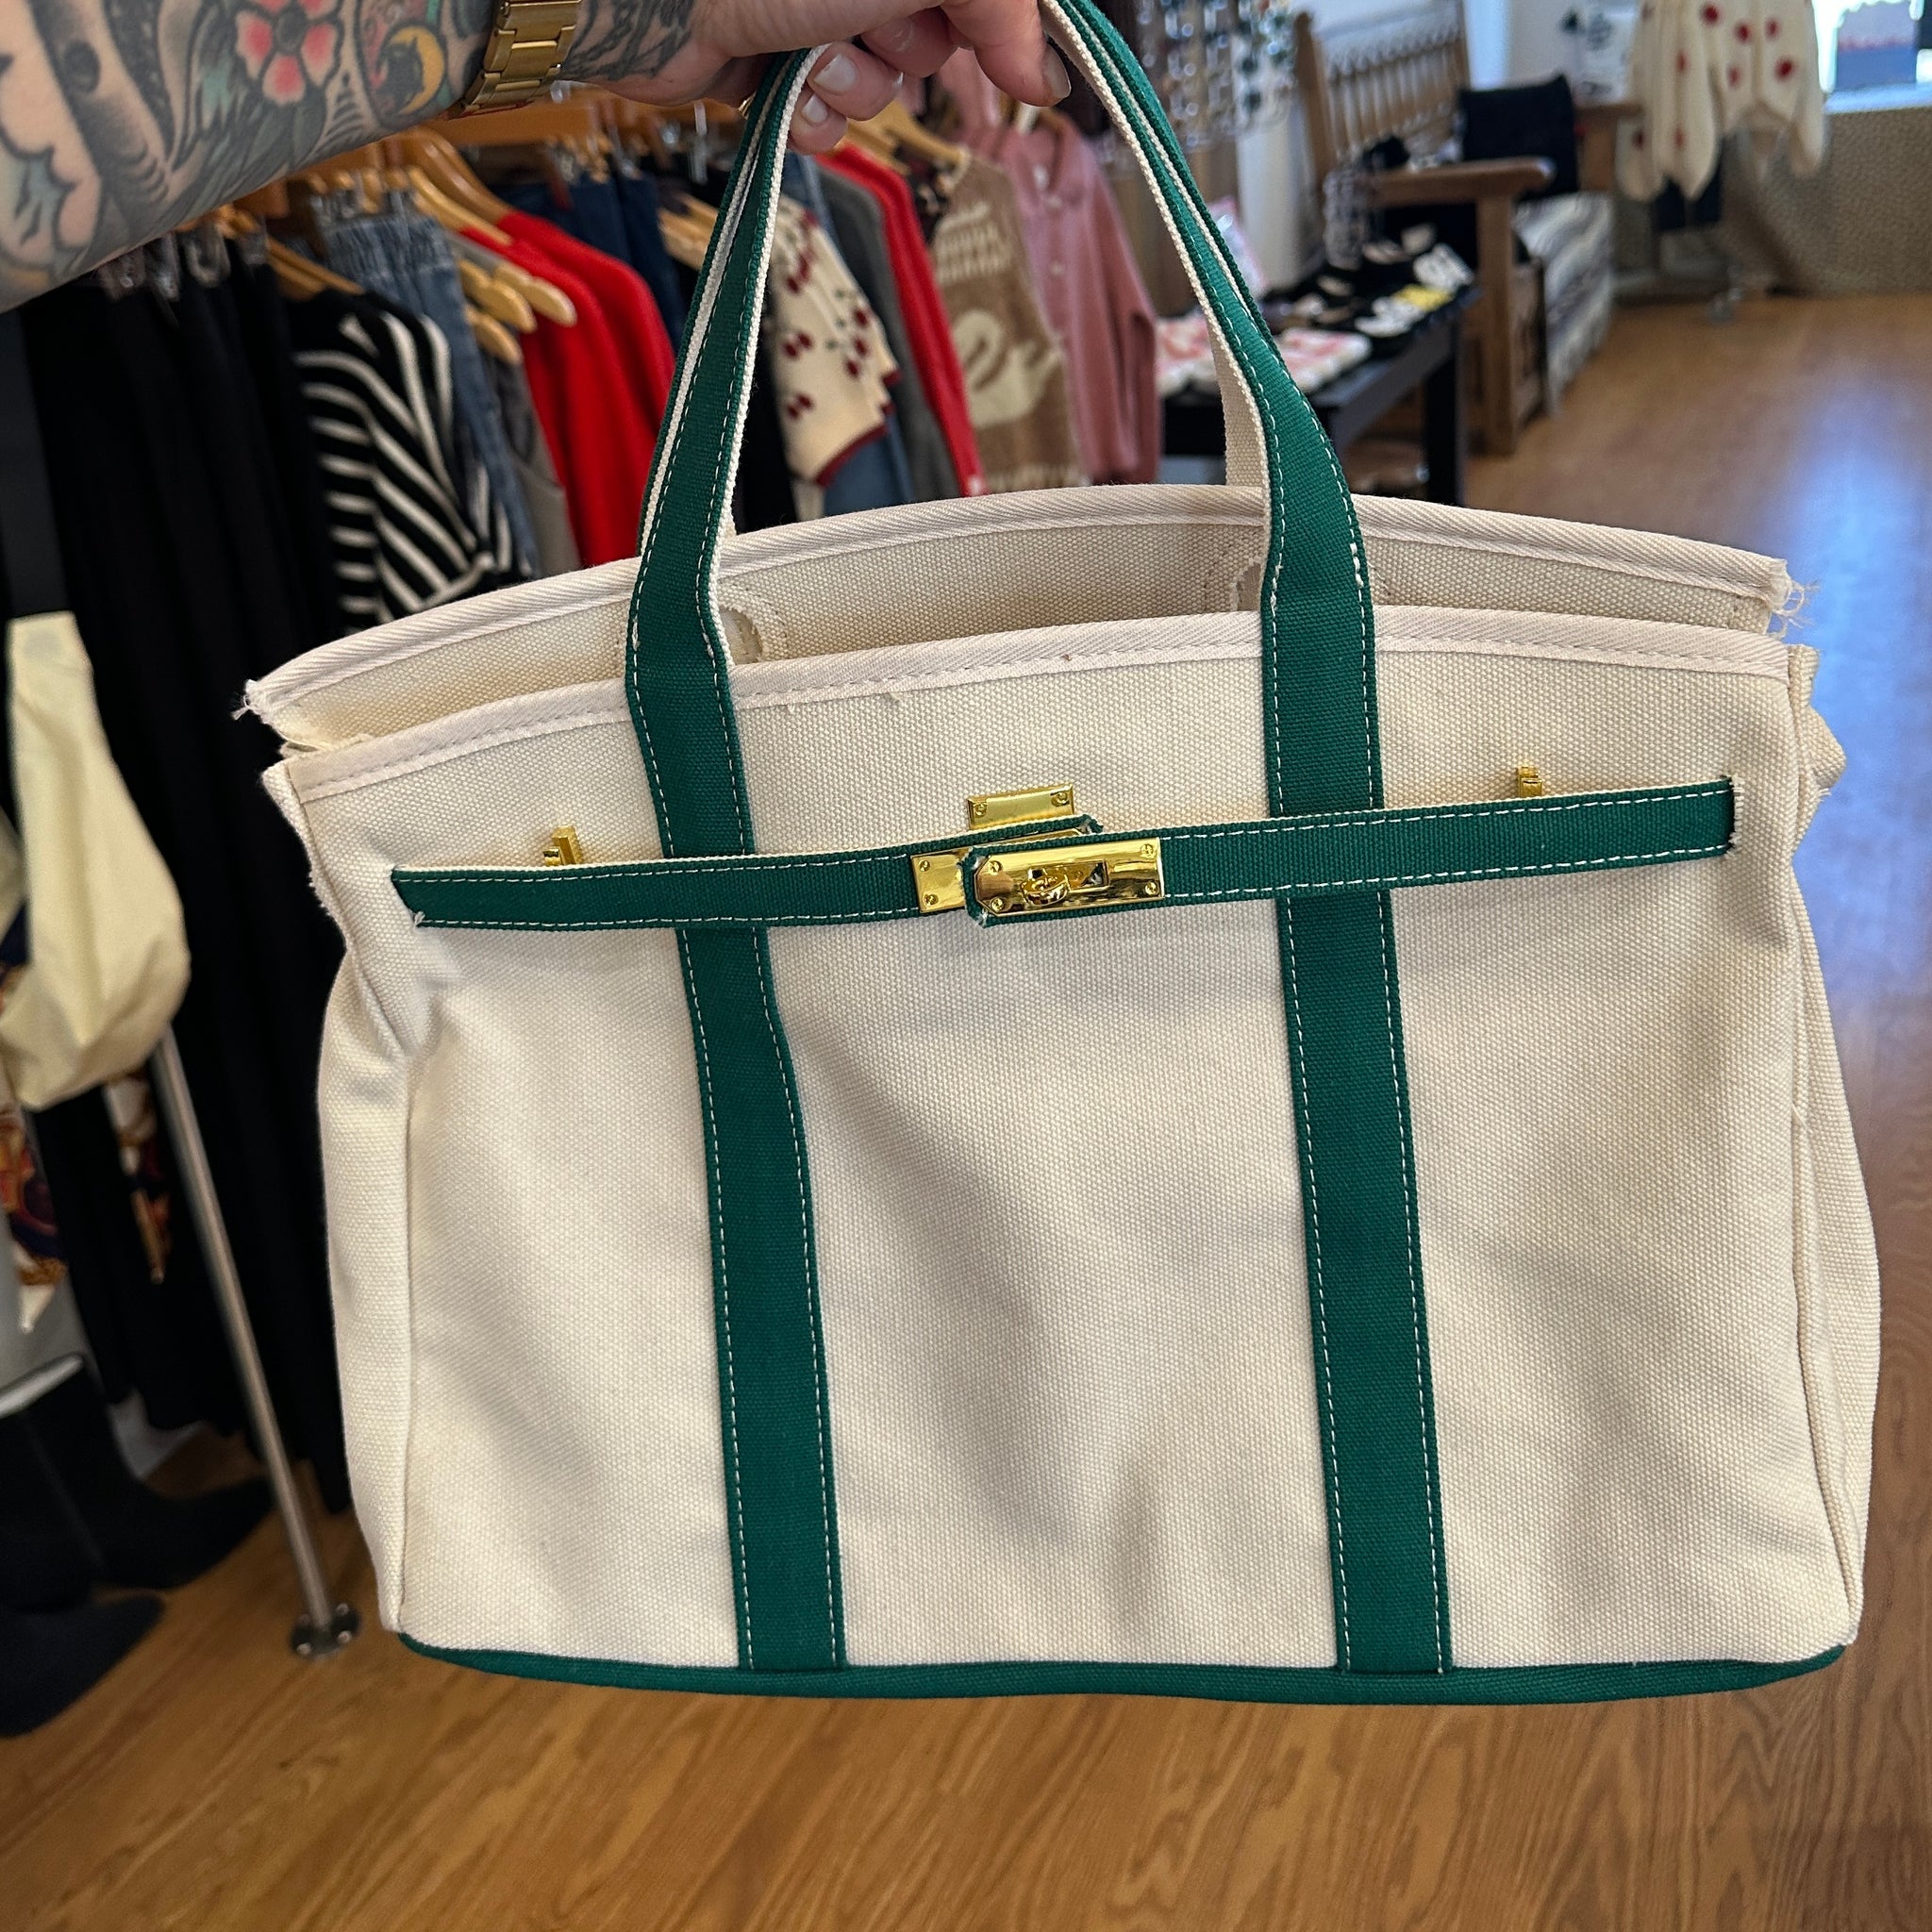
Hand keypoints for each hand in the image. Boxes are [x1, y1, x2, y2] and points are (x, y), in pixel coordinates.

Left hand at [587, 0, 1071, 153]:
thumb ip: (997, 4)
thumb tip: (1045, 74)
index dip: (1003, 28)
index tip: (1018, 67)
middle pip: (941, 35)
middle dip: (907, 44)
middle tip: (862, 20)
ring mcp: (816, 8)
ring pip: (885, 85)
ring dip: (854, 84)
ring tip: (806, 49)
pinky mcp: (776, 59)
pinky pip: (830, 116)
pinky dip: (811, 113)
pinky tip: (782, 85)